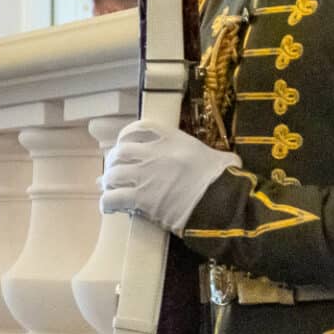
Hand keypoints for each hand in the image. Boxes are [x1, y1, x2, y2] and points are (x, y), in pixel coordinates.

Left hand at [100, 123, 236, 230]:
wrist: (224, 204)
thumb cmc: (227, 181)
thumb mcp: (218, 157)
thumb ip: (203, 154)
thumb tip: (206, 158)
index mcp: (174, 140)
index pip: (142, 127)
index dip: (127, 135)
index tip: (124, 142)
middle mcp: (155, 154)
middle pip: (121, 151)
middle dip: (115, 161)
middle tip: (116, 170)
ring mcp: (146, 176)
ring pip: (113, 174)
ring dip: (108, 182)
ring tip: (110, 189)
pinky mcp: (141, 199)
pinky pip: (112, 198)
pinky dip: (107, 202)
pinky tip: (109, 206)